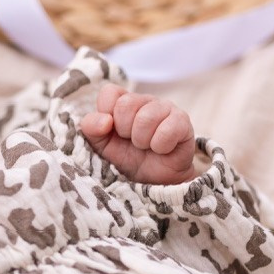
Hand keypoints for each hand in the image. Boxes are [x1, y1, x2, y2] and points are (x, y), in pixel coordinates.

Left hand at [79, 83, 195, 183]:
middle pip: (127, 104)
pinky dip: (160, 146)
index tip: (112, 131)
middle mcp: (145, 100)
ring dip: (142, 141)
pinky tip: (162, 149)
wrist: (153, 180)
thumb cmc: (126, 158)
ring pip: (146, 117)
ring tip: (146, 146)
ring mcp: (166, 108)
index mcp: (123, 101)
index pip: (110, 92)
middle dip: (124, 131)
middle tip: (132, 142)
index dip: (107, 115)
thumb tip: (105, 120)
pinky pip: (167, 130)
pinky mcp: (183, 122)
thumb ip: (91, 128)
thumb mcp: (100, 145)